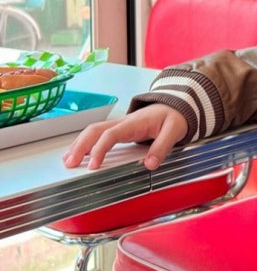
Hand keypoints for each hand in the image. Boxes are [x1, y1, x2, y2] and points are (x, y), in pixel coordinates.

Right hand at [63, 104, 188, 170]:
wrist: (175, 105)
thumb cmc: (173, 116)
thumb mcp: (174, 130)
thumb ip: (163, 147)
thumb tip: (149, 164)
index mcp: (134, 123)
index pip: (111, 134)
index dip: (100, 149)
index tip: (94, 165)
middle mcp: (122, 122)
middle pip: (95, 130)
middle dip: (80, 146)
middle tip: (70, 164)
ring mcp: (119, 125)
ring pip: (93, 131)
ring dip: (79, 144)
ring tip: (67, 161)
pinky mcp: (119, 129)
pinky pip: (98, 134)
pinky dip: (85, 143)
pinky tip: (78, 153)